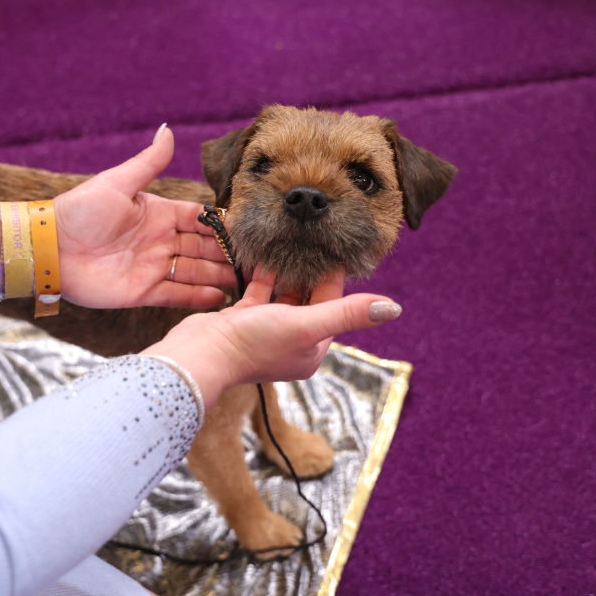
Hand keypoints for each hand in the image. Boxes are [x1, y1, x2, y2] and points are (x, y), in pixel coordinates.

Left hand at [53, 126, 234, 308]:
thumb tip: (169, 130)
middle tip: (258, 261)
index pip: (199, 219)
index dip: (222, 225)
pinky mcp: (142, 292)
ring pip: (195, 272)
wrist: (51, 248)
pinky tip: (220, 297)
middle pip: (203, 248)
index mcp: (158, 214)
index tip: (249, 229)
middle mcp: (160, 241)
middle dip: (228, 254)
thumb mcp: (117, 183)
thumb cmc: (80, 212)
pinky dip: (198, 297)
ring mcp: (152, 267)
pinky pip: (176, 295)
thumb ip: (148, 162)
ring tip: (248, 283)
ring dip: (219, 276)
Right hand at [143, 266, 401, 408]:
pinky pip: (259, 293)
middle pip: (308, 301)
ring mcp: (265, 332)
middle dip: (311, 274)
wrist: (201, 354)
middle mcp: (290, 343)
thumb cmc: (253, 343)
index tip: (338, 251)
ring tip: (292, 243)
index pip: (332, 308)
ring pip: (283, 296)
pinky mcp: (242, 321)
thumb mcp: (306, 324)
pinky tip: (265, 254)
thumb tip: (394, 308)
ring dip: (287, 272)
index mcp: (310, 351)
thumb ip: (348, 313)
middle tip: (315, 240)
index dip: (335, 280)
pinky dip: (263, 275)